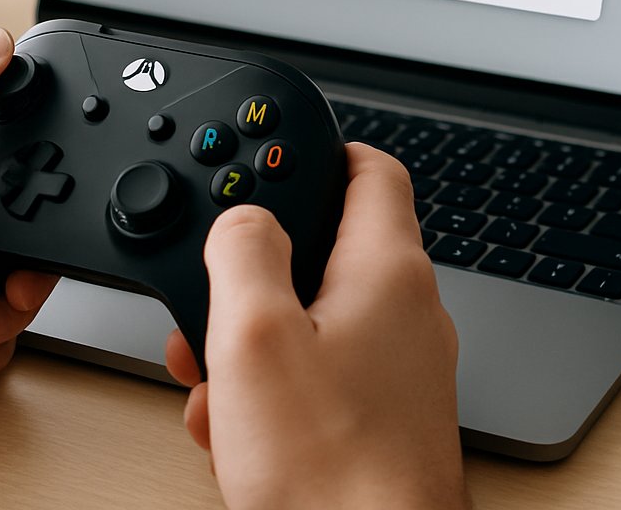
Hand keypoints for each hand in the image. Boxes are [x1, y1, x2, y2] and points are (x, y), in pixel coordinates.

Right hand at [166, 143, 468, 509]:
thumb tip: (242, 217)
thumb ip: (244, 253)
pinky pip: (321, 378)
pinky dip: (274, 394)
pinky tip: (240, 433)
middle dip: (256, 274)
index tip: (279, 154)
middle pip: (326, 250)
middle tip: (213, 301)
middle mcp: (408, 313)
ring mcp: (400, 369)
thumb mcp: (254, 337)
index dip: (320, 150)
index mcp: (388, 271)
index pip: (371, 168)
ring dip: (253, 345)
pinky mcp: (384, 419)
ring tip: (217, 385)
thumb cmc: (333, 471)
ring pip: (313, 323)